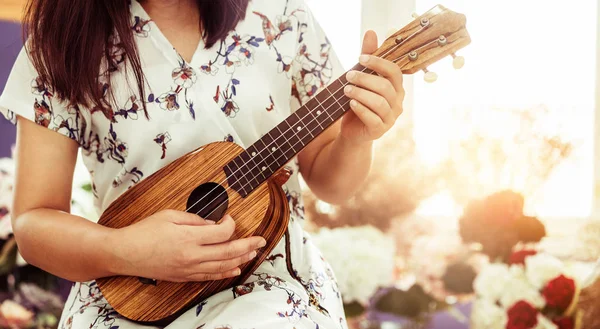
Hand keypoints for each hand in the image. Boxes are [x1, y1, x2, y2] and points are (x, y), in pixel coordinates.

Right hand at [108, 210, 265, 281]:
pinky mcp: (183, 276)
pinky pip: (209, 277)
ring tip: (254, 253)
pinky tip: (235, 269)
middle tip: (261, 240)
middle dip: (248, 245)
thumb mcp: (169, 216)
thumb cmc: (144, 231)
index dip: (231, 223)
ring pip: (222, 267)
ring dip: (241, 260)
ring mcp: (188, 269)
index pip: (221, 232)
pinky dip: (225, 273)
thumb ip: (194, 219)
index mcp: (188, 238)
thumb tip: (212, 223)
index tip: (229, 217)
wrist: (125, 253)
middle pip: (228, 252)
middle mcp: (191, 256)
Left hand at [340, 30, 404, 144]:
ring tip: (346, 90)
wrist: (353, 130)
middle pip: (385, 86)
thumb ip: (368, 57)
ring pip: (379, 102)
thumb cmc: (359, 101)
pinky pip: (373, 118)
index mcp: (396, 87)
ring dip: (360, 93)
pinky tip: (351, 103)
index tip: (360, 59)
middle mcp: (397, 102)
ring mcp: (390, 118)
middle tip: (348, 76)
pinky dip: (361, 109)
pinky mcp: (380, 130)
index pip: (394, 71)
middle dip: (364, 79)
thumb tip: (371, 32)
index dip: (378, 63)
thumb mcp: (362, 78)